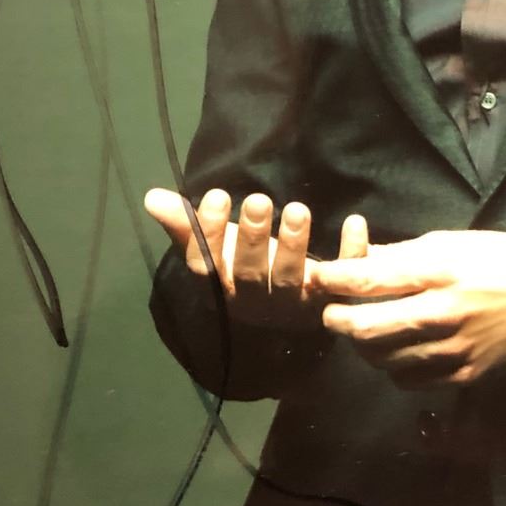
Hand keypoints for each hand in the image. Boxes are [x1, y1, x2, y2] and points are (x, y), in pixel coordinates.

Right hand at [144, 187, 367, 329]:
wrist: (293, 309)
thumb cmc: (248, 267)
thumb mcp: (218, 246)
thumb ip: (187, 224)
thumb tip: (151, 196)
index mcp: (223, 287)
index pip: (207, 265)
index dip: (209, 233)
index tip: (216, 195)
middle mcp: (256, 301)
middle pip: (251, 273)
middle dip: (255, 238)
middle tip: (261, 201)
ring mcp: (295, 304)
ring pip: (293, 279)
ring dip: (296, 245)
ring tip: (299, 209)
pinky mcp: (331, 299)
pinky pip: (344, 279)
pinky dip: (352, 253)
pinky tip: (354, 222)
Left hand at [309, 230, 505, 386]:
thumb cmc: (503, 262)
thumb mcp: (454, 243)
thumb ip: (402, 254)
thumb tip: (359, 259)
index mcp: (440, 272)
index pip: (370, 279)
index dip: (334, 280)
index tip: (320, 277)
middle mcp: (443, 314)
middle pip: (366, 327)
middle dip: (336, 319)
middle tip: (331, 313)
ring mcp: (453, 350)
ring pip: (382, 359)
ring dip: (363, 346)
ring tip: (363, 332)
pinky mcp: (464, 376)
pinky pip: (409, 380)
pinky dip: (393, 367)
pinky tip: (397, 352)